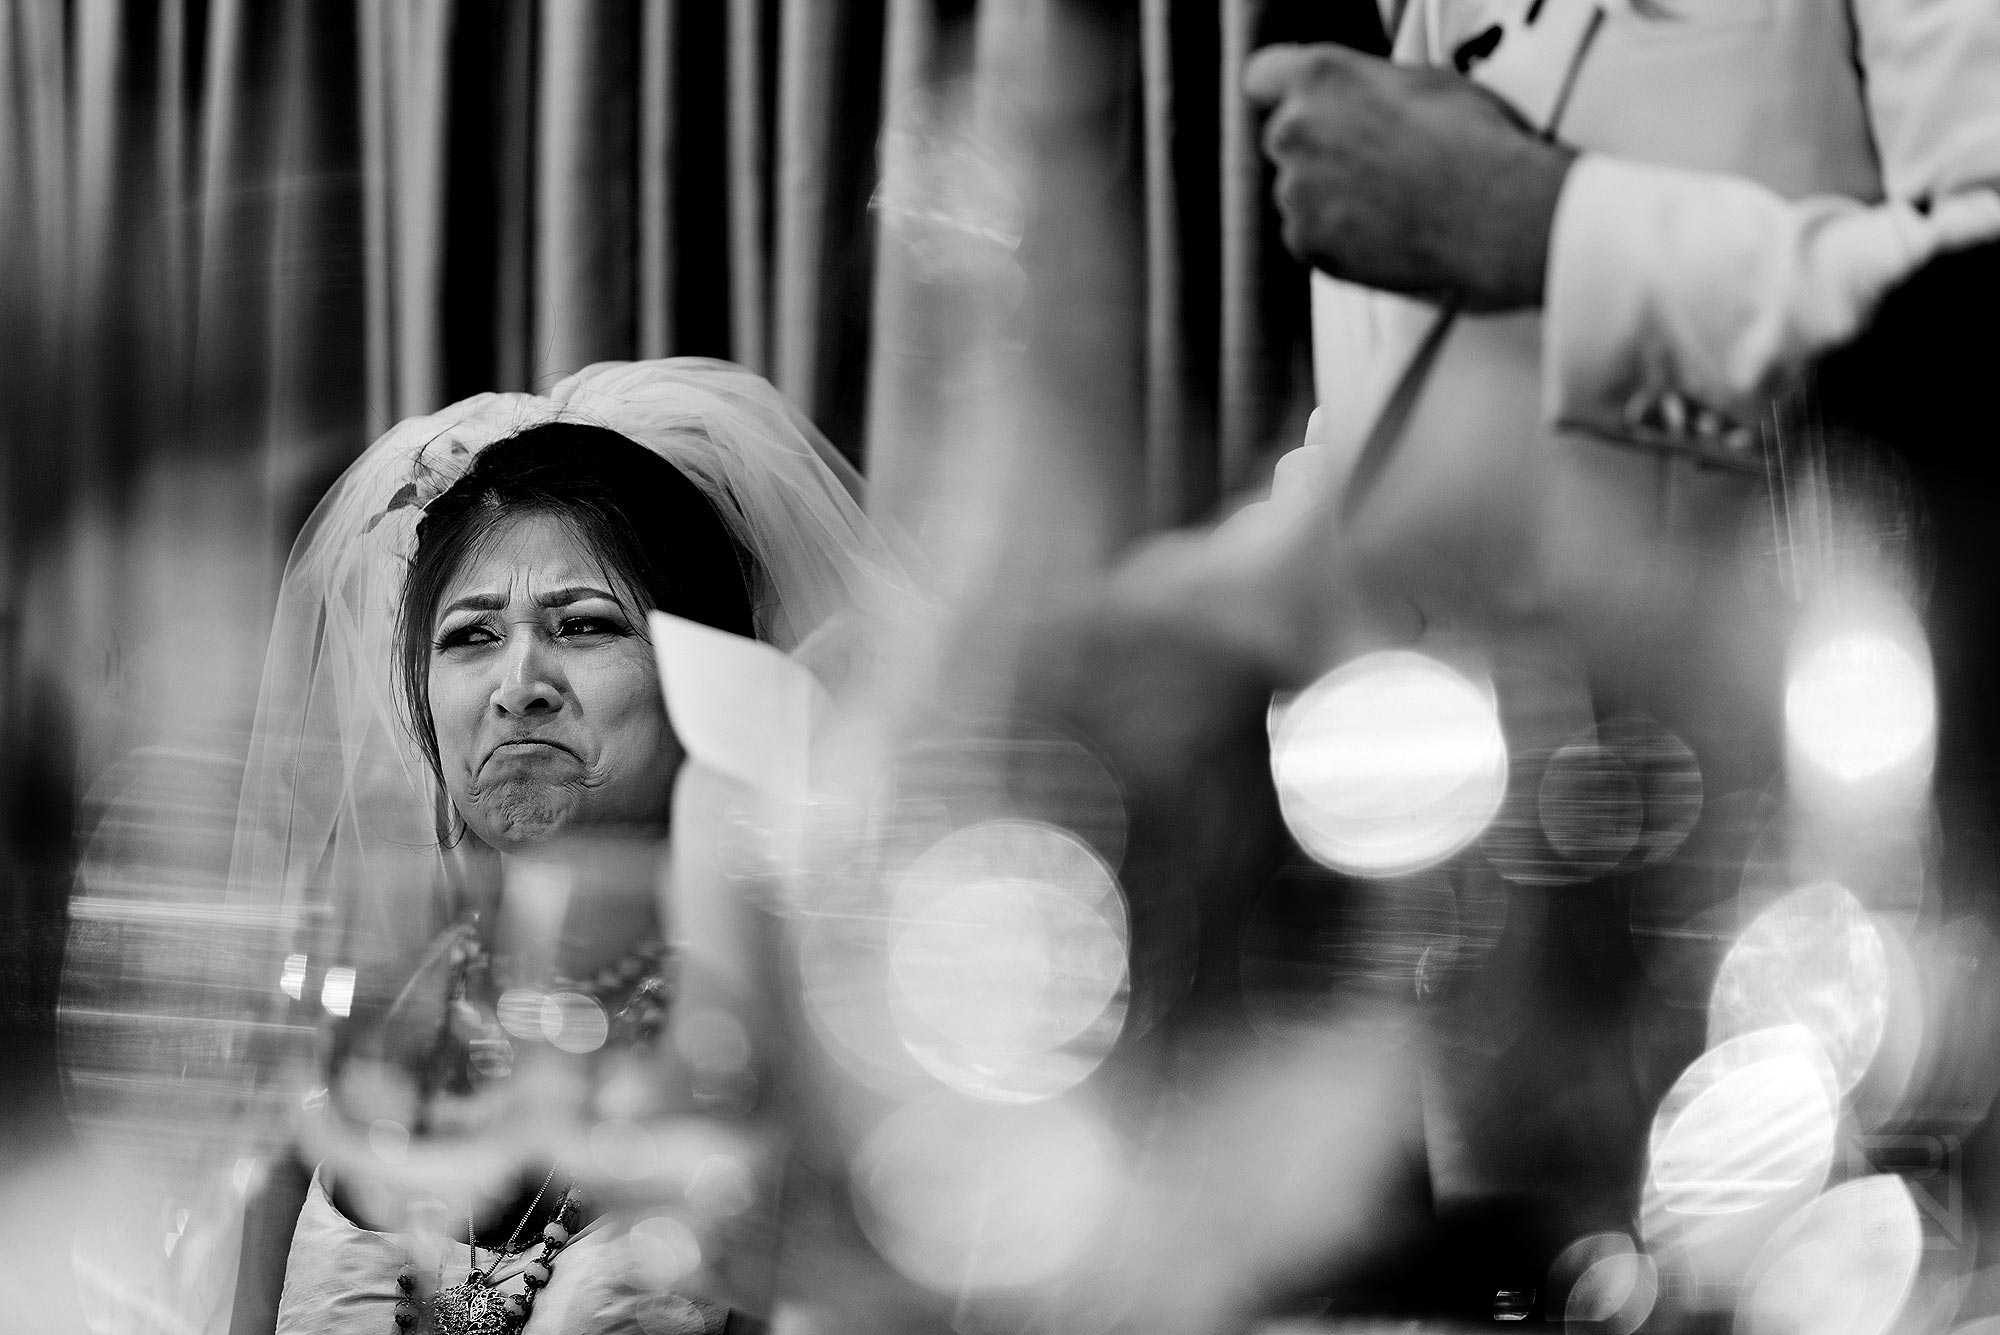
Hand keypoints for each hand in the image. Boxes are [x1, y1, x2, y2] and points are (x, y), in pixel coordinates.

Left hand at [1244, 43, 1575, 311]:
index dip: (1282, 91)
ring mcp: (1296, 193)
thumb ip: (1366, 86)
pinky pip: (1310, 237)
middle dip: (1317, 148)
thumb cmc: (1473, 143)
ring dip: (1329, 196)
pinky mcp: (1307, 244)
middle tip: (1371, 160)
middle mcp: (1296, 132)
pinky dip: (1337, 238)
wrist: (1495, 215)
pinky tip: (1384, 230)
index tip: (1297, 104)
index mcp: (1321, 77)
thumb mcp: (1422, 80)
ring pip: (1298, 192)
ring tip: (1390, 200)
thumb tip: (1362, 97)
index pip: (1263, 76)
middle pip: (1284, 138)